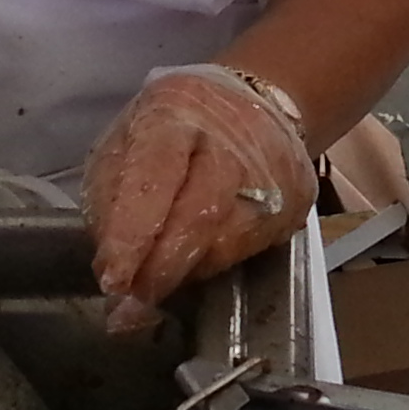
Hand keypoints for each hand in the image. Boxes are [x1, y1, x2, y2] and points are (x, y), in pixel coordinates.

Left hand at [83, 64, 317, 333]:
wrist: (256, 101)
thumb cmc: (176, 125)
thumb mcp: (127, 138)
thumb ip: (110, 195)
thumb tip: (111, 266)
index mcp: (177, 111)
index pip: (155, 174)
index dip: (133, 230)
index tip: (113, 278)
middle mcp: (233, 139)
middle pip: (199, 215)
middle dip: (160, 268)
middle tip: (129, 308)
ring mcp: (274, 170)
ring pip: (226, 243)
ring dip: (185, 272)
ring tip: (157, 281)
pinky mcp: (298, 200)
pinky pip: (250, 249)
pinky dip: (214, 264)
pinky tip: (195, 259)